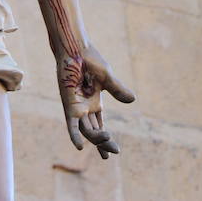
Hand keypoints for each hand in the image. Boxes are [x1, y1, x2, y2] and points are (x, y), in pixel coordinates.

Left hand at [58, 44, 133, 158]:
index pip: (99, 126)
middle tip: (115, 151)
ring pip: (86, 130)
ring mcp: (76, 106)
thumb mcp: (107, 78)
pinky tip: (79, 146)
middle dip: (104, 143)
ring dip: (96, 139)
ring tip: (107, 146)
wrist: (75, 48)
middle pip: (94, 131)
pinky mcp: (69, 103)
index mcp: (94, 102)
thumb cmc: (89, 59)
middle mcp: (84, 107)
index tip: (115, 151)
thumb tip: (132, 100)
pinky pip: (71, 123)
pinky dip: (74, 135)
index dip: (105, 139)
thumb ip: (117, 90)